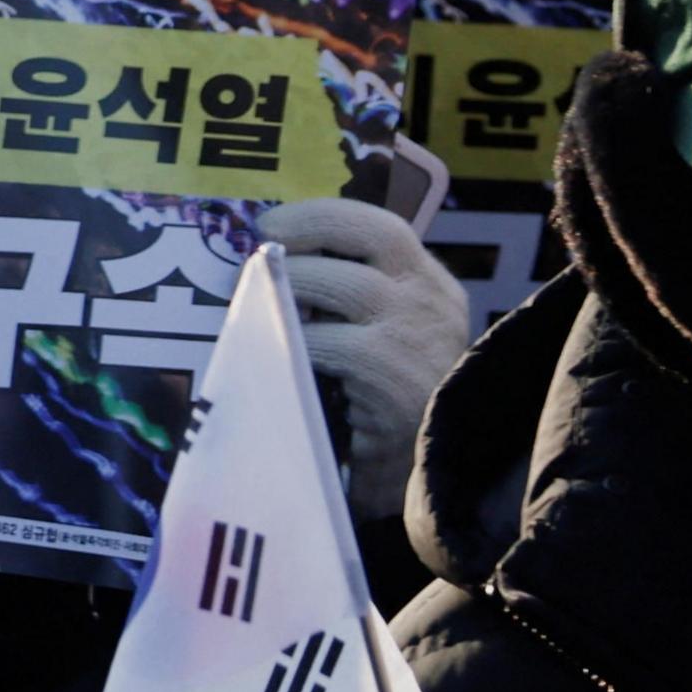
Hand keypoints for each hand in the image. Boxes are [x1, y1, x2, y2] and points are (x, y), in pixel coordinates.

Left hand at [264, 198, 470, 522]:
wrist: (422, 475)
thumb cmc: (388, 400)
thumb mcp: (389, 334)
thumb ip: (352, 295)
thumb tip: (276, 259)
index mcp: (431, 284)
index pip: (383, 226)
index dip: (323, 215)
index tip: (275, 222)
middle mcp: (431, 302)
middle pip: (369, 238)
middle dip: (305, 234)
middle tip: (260, 254)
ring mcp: (416, 338)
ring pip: (341, 285)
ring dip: (290, 289)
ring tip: (262, 304)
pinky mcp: (393, 381)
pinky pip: (326, 344)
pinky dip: (293, 344)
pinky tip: (276, 354)